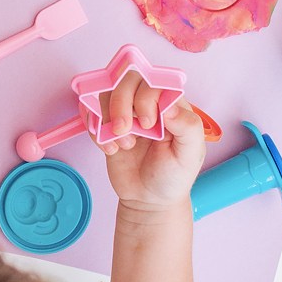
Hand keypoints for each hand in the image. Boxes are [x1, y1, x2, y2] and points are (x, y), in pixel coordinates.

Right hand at [91, 71, 205, 211]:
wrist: (149, 200)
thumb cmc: (173, 176)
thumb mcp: (189, 155)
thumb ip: (188, 127)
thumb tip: (171, 106)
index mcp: (171, 105)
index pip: (154, 82)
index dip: (146, 97)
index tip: (148, 124)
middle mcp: (147, 104)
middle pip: (127, 81)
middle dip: (121, 104)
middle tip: (125, 131)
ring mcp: (126, 113)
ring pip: (106, 93)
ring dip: (107, 117)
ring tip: (121, 143)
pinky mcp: (107, 125)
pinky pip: (91, 113)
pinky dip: (95, 129)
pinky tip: (110, 149)